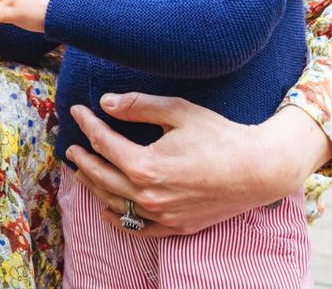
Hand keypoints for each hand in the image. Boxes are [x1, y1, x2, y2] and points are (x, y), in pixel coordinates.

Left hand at [65, 94, 331, 236]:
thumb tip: (106, 102)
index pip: (104, 143)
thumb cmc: (221, 136)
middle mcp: (149, 195)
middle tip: (72, 147)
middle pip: (102, 176)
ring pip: (114, 203)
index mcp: (145, 165)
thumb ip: (139, 107)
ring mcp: (162, 215)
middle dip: (83, 159)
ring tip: (83, 172)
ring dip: (94, 186)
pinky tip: (107, 210)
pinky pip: (137, 228)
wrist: (259, 169)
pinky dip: (118, 219)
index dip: (88, 124)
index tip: (78, 111)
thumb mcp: (179, 111)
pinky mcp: (176, 226)